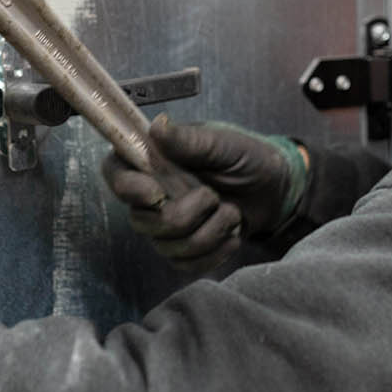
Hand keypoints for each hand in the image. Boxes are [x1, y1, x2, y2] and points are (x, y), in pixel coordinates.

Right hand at [100, 115, 307, 271]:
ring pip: (166, 247)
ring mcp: (166, 226)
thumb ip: (190, 140)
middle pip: (141, 221)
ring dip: (208, 233)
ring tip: (231, 213)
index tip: (156, 193)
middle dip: (184, 215)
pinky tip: (231, 234)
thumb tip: (157, 126)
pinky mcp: (184, 250)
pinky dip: (215, 252)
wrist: (276, 190)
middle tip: (214, 196)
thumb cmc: (248, 158)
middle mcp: (153, 194)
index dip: (127, 187)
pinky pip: (185, 265)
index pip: (115, 173)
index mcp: (155, 160)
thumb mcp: (224, 144)